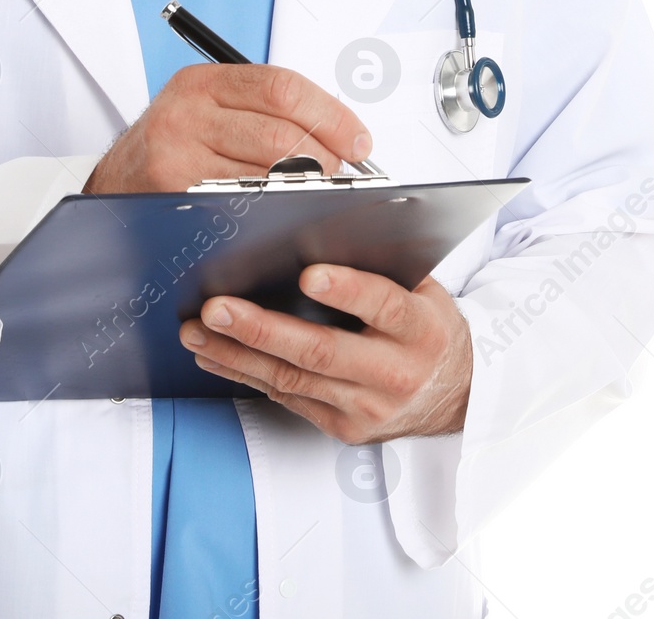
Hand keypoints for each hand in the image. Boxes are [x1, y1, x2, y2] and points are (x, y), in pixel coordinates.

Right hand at [83, 64, 372, 194]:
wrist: (118, 180)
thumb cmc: (176, 143)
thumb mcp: (208, 105)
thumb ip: (264, 107)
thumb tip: (340, 130)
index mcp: (203, 82)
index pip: (283, 88)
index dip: (331, 116)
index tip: (357, 140)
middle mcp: (187, 112)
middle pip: (281, 134)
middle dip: (324, 158)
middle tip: (337, 173)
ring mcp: (178, 155)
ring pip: (267, 174)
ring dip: (305, 187)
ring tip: (312, 191)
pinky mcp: (175, 194)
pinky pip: (243, 204)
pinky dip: (275, 210)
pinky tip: (283, 210)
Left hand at [177, 265, 472, 442]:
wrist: (456, 394)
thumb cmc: (427, 327)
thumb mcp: (423, 289)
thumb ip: (382, 264)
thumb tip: (319, 225)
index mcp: (421, 328)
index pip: (384, 305)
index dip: (347, 290)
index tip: (309, 274)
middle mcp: (395, 373)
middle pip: (322, 351)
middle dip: (263, 328)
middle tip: (217, 307)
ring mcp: (367, 407)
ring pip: (293, 378)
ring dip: (237, 354)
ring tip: (197, 330)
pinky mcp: (345, 429)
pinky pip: (287, 398)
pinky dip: (246, 374)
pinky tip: (215, 355)